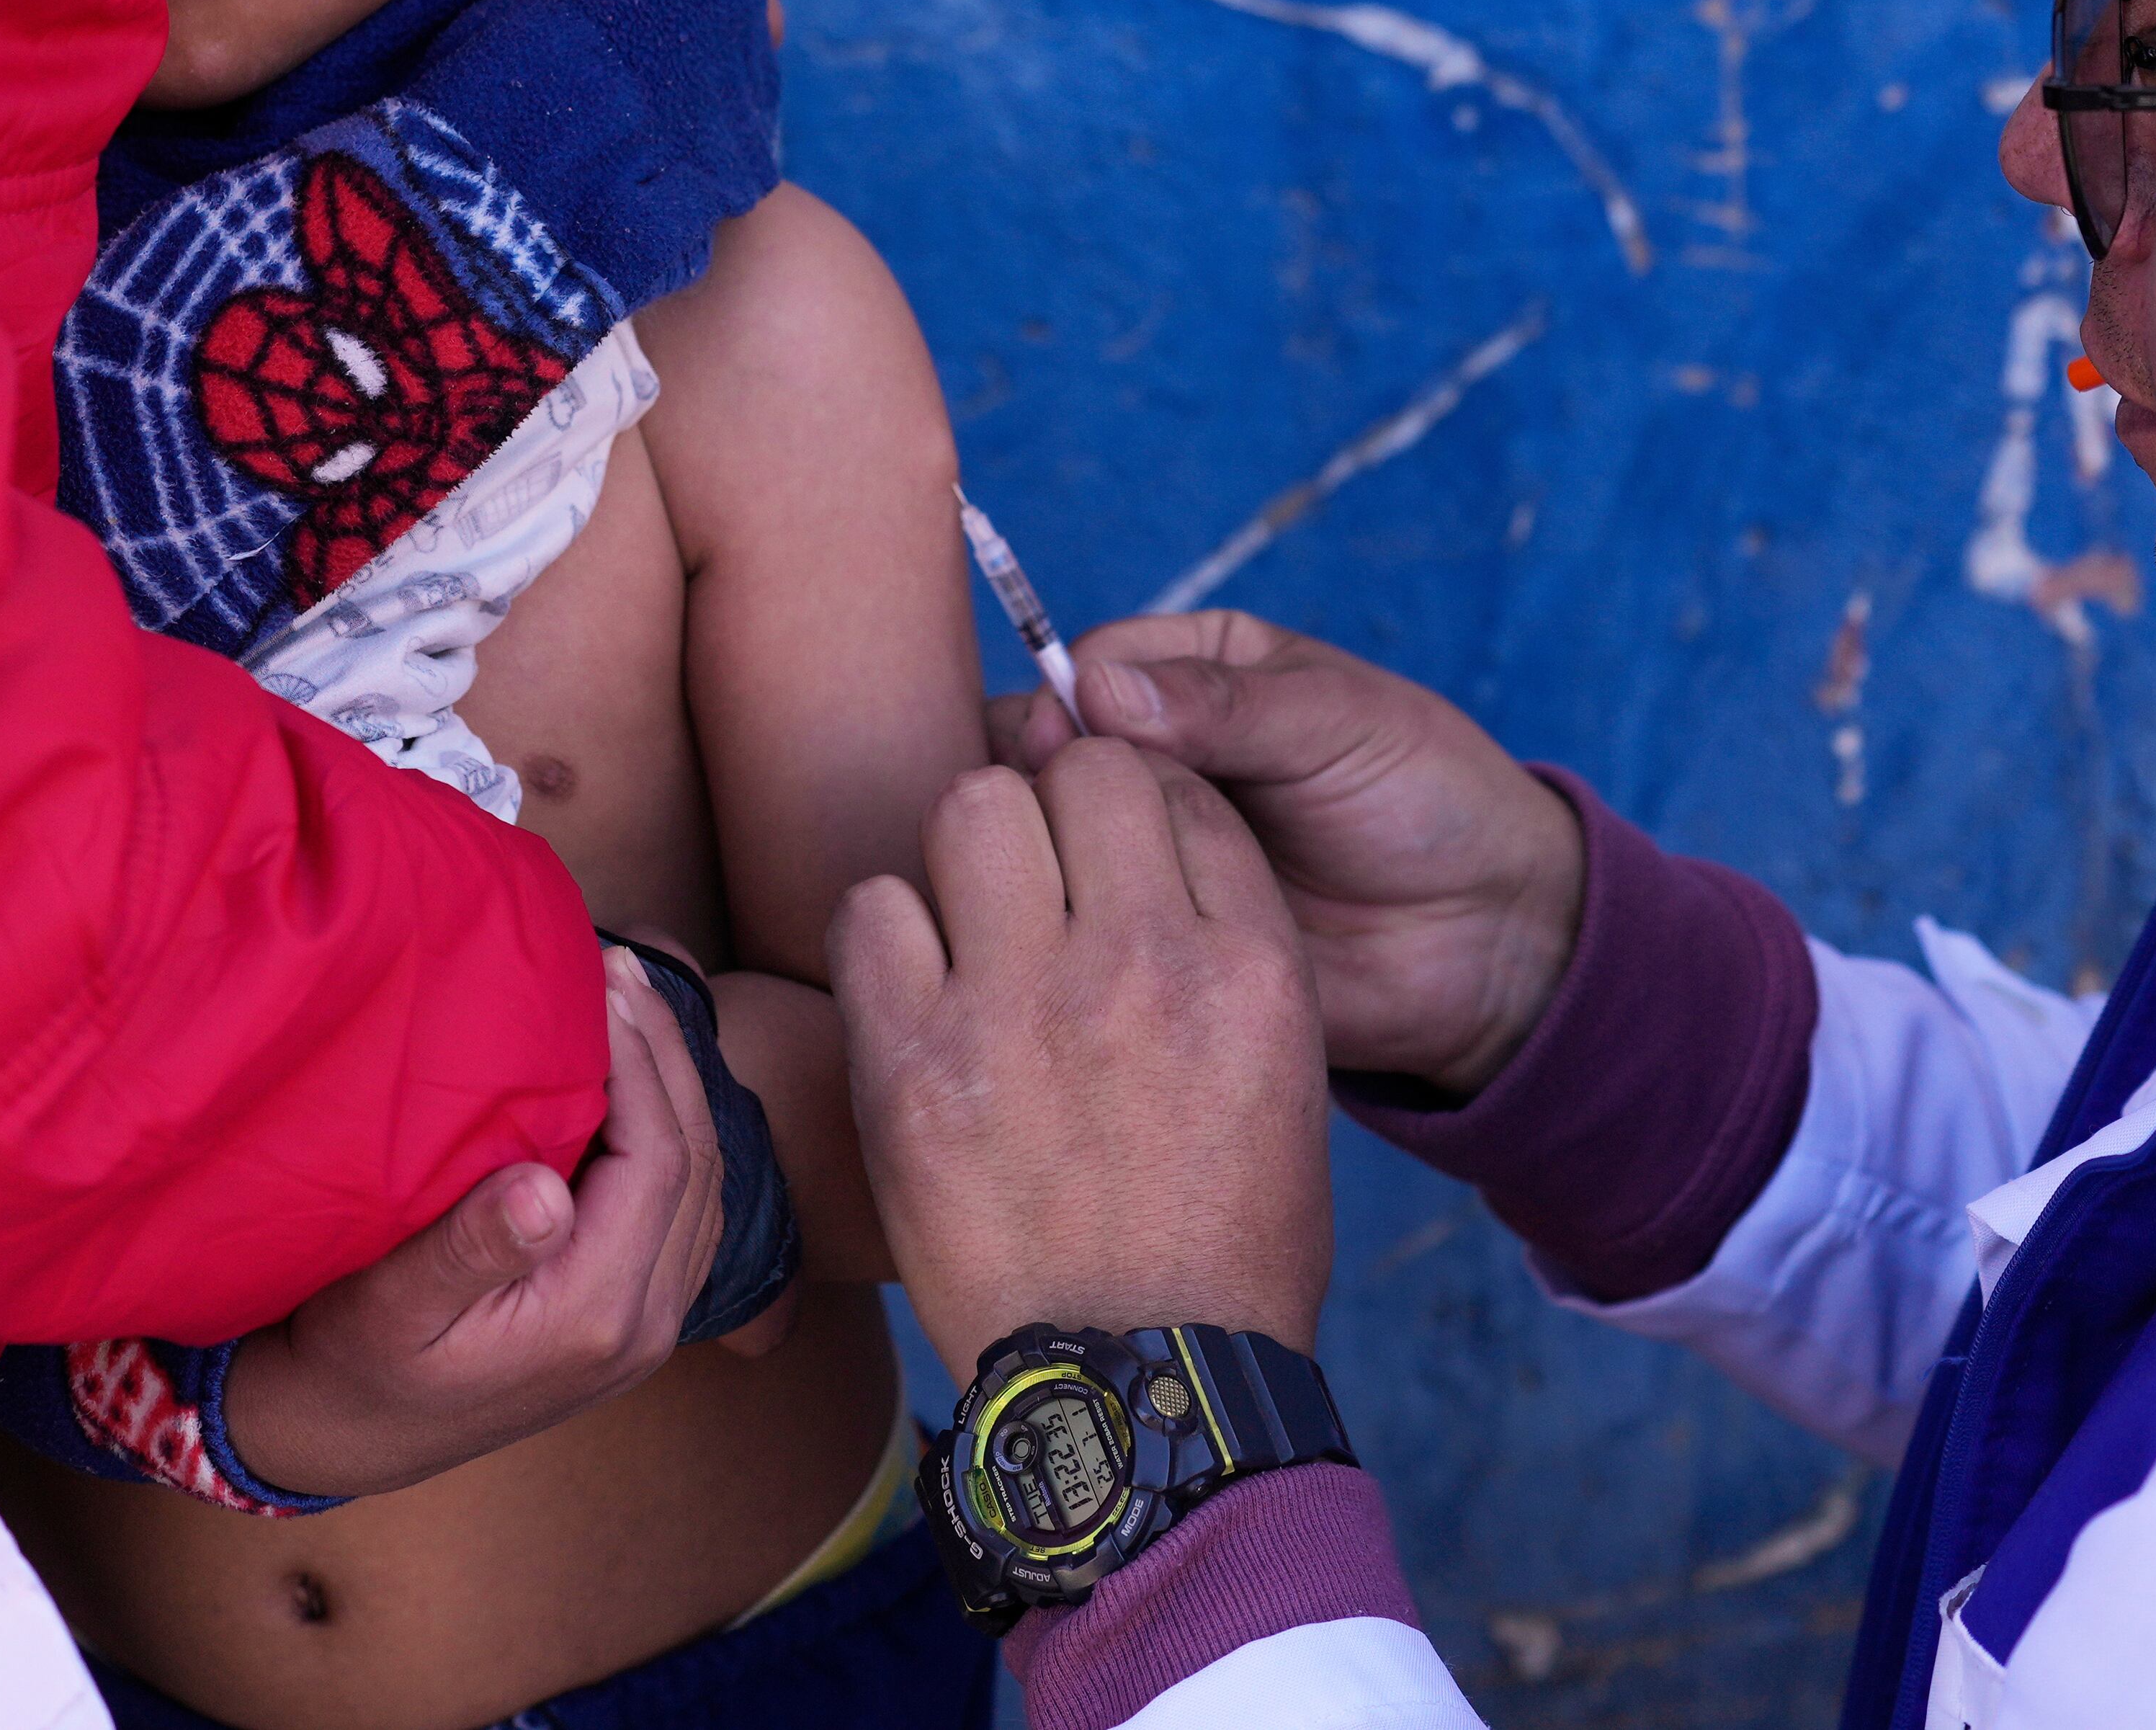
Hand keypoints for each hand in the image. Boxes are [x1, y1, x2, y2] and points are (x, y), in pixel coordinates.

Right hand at [222, 947, 726, 1496]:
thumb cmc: (351, 1366)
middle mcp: (646, 1324)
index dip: (642, 1062)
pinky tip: (634, 1077)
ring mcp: (651, 1324)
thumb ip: (470, 1250)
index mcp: (596, 1315)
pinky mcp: (637, 1315)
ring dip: (677, 1085)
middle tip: (623, 966)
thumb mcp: (387, 1309)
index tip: (604, 982)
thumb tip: (548, 1190)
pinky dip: (672, 1130)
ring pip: (703, 1182)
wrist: (348, 1440)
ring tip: (631, 1000)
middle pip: (697, 1162)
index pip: (660, 1162)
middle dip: (666, 1054)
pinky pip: (685, 1207)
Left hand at [830, 742, 1330, 1383]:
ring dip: (968, 856)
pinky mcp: (915, 1065)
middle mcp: (1144, 964)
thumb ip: (1223, 941)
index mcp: (1250, 964)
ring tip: (974, 931)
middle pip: (1078, 768)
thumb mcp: (1285, 1070)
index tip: (1107, 852)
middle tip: (1038, 885)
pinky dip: (887, 935)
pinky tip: (915, 992)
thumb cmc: (1223, 1237)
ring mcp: (1023, 1009)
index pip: (1177, 785)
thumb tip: (1144, 836)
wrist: (1141, 1388)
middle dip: (1054, 810)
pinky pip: (870, 908)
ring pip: (970, 807)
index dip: (1132, 805)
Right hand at [991, 613, 1582, 1096]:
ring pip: (1051, 835)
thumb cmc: (1430, 800)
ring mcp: (1152, 845)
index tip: (1068, 741)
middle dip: (1045, 780)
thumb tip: (1097, 688)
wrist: (1487, 939)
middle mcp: (1160, 755)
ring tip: (1082, 881)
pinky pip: (1085, 919)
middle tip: (1067, 820)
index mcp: (1201, 673)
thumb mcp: (1340, 725)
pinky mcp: (1157, 931)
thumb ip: (1226, 708)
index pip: (1087, 665)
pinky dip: (1072, 925)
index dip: (1067, 701)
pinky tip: (1085, 938)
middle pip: (1048, 748)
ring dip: (1052, 854)